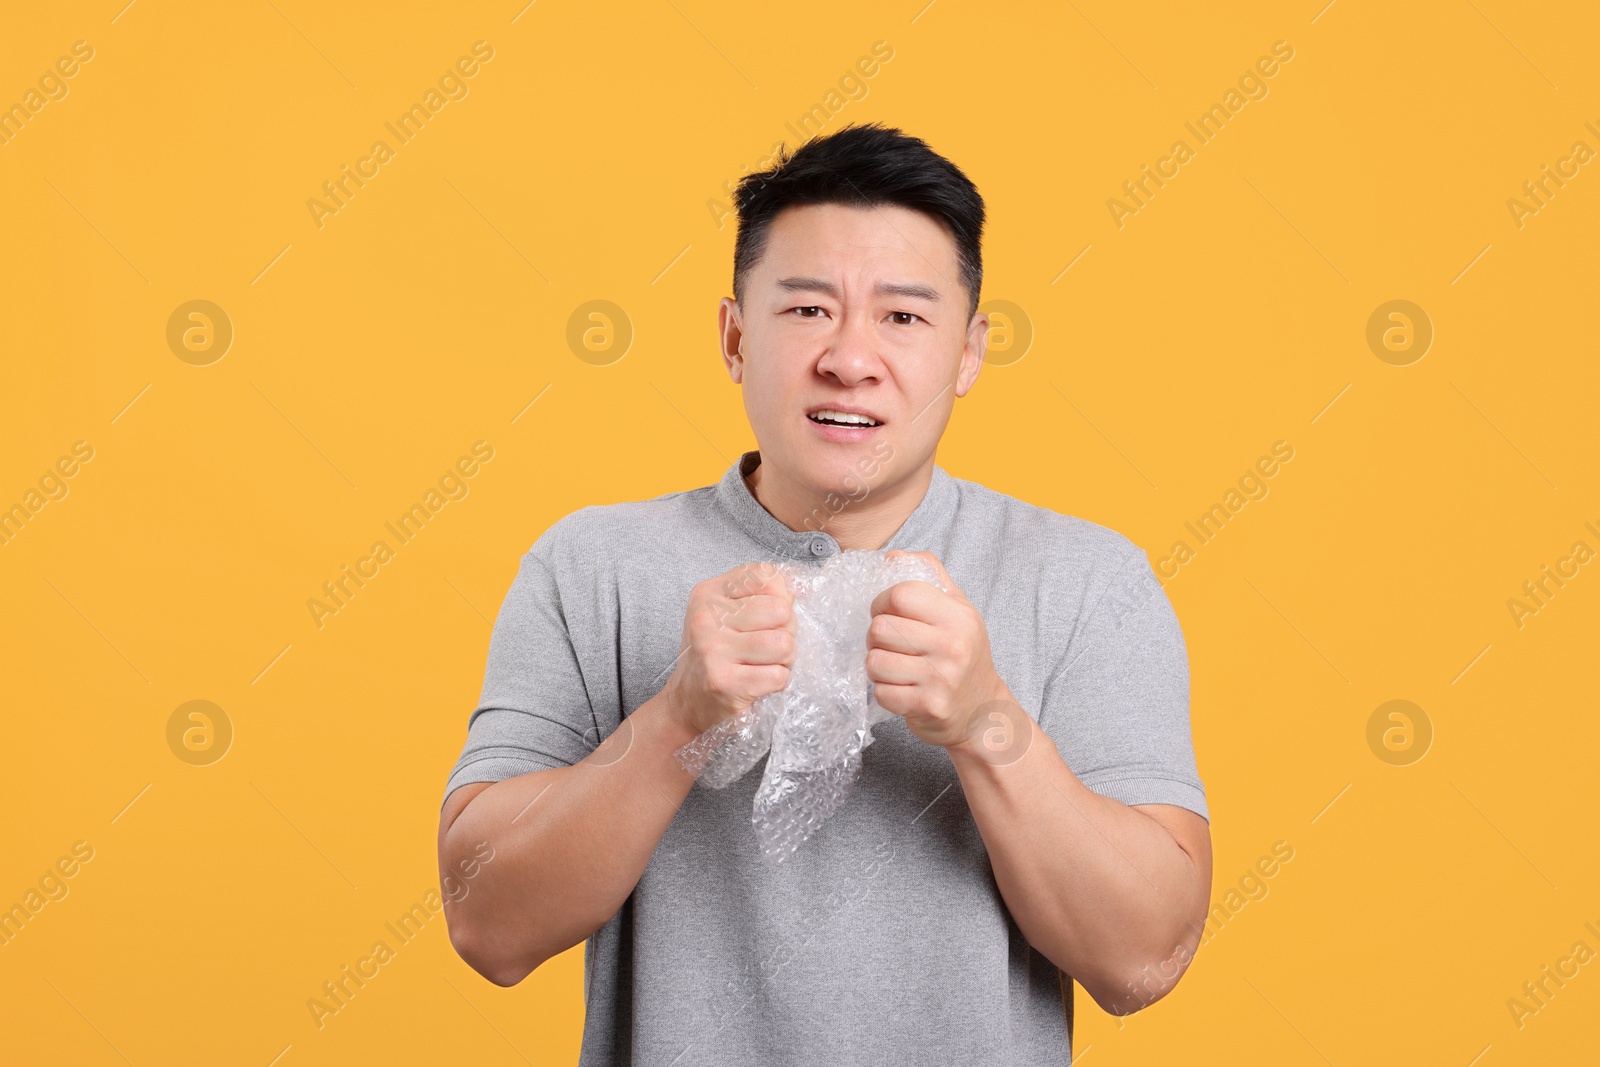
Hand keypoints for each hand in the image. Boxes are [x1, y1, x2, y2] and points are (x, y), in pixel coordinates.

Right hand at [664, 561, 797, 736]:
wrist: (687, 700)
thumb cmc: (716, 653)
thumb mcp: (726, 613)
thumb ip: (761, 594)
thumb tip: (796, 591)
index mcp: (709, 593)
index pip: (765, 575)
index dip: (779, 597)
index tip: (766, 616)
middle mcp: (706, 617)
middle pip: (781, 610)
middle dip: (786, 631)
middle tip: (768, 646)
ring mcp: (713, 650)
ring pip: (783, 644)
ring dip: (784, 659)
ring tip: (765, 664)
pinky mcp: (724, 682)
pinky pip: (778, 676)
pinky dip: (777, 681)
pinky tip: (759, 682)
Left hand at [866, 551, 1012, 748]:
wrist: (984, 711)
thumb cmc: (965, 654)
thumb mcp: (959, 609)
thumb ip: (930, 576)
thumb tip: (892, 556)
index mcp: (958, 616)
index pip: (900, 594)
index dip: (882, 601)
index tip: (887, 612)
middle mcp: (952, 645)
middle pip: (880, 628)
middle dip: (876, 636)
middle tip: (890, 643)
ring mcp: (940, 678)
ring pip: (874, 661)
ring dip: (877, 665)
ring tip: (895, 666)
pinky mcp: (927, 705)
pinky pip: (881, 692)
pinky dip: (885, 691)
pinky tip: (902, 688)